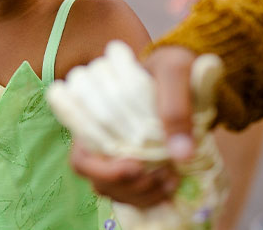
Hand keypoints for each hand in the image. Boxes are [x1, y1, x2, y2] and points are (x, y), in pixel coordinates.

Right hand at [69, 46, 198, 208]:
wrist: (187, 76)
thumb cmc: (173, 67)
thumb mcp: (176, 71)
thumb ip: (175, 105)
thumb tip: (179, 154)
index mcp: (92, 100)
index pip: (75, 135)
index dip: (97, 164)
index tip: (135, 165)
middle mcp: (92, 127)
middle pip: (88, 169)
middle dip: (123, 180)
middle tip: (160, 173)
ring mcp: (107, 148)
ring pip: (105, 186)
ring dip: (138, 191)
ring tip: (170, 177)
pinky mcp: (125, 163)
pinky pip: (124, 192)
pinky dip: (148, 196)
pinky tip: (170, 183)